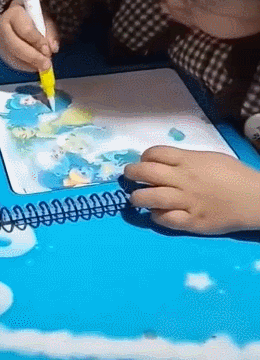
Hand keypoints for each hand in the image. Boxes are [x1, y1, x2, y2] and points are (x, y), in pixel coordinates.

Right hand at [0, 0, 59, 72]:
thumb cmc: (33, 17)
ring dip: (31, 64)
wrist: (16, 18)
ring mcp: (0, 42)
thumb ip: (50, 32)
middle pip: (16, 47)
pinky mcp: (2, 53)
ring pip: (14, 58)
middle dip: (33, 57)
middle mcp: (3, 28)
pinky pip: (14, 64)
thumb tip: (53, 49)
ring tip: (44, 66)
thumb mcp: (45, 18)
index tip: (48, 50)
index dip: (38, 42)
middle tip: (47, 65)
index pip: (26, 31)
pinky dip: (28, 67)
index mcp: (13, 14)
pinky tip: (36, 65)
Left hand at [125, 146, 259, 233]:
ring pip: (152, 197)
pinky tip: (155, 214)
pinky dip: (156, 216)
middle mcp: (184, 179)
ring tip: (134, 199)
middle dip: (132, 174)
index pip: (155, 153)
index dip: (144, 157)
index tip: (143, 162)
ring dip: (137, 197)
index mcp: (189, 161)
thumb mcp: (209, 158)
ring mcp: (188, 201)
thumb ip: (186, 159)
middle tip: (129, 177)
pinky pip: (166, 219)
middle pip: (148, 172)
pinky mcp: (193, 222)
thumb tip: (162, 161)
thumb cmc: (233, 175)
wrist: (256, 199)